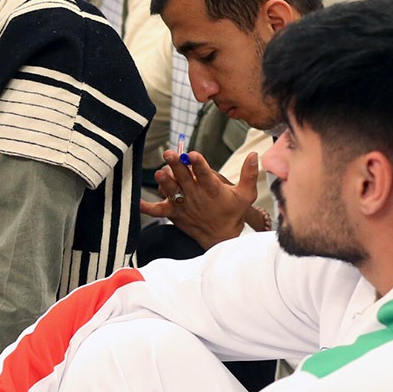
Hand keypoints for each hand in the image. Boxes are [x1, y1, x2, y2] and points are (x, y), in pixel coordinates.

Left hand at [139, 150, 260, 249]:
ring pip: (172, 191)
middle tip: (169, 154)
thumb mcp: (246, 195)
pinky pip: (158, 210)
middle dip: (176, 166)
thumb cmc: (233, 212)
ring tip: (159, 172)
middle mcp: (196, 197)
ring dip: (164, 182)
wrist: (222, 237)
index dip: (199, 164)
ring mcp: (183, 205)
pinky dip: (148, 207)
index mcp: (212, 190)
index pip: (205, 174)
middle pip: (184, 179)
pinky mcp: (174, 214)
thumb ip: (249, 174)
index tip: (192, 154)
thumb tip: (254, 154)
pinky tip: (138, 201)